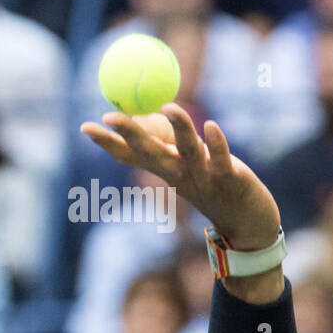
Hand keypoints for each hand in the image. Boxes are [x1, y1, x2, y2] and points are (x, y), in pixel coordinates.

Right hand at [80, 103, 279, 249]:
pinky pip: (222, 160)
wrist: (248, 226)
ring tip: (170, 107)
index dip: (108, 142)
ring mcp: (205, 177)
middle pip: (152, 153)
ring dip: (180, 129)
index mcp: (167, 169)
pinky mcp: (231, 179)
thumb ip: (166, 141)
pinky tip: (212, 127)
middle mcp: (181, 174)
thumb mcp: (186, 164)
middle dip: (130, 135)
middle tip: (109, 117)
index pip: (132, 155)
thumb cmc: (215, 187)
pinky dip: (217, 144)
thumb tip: (144, 113)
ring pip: (189, 151)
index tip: (85, 126)